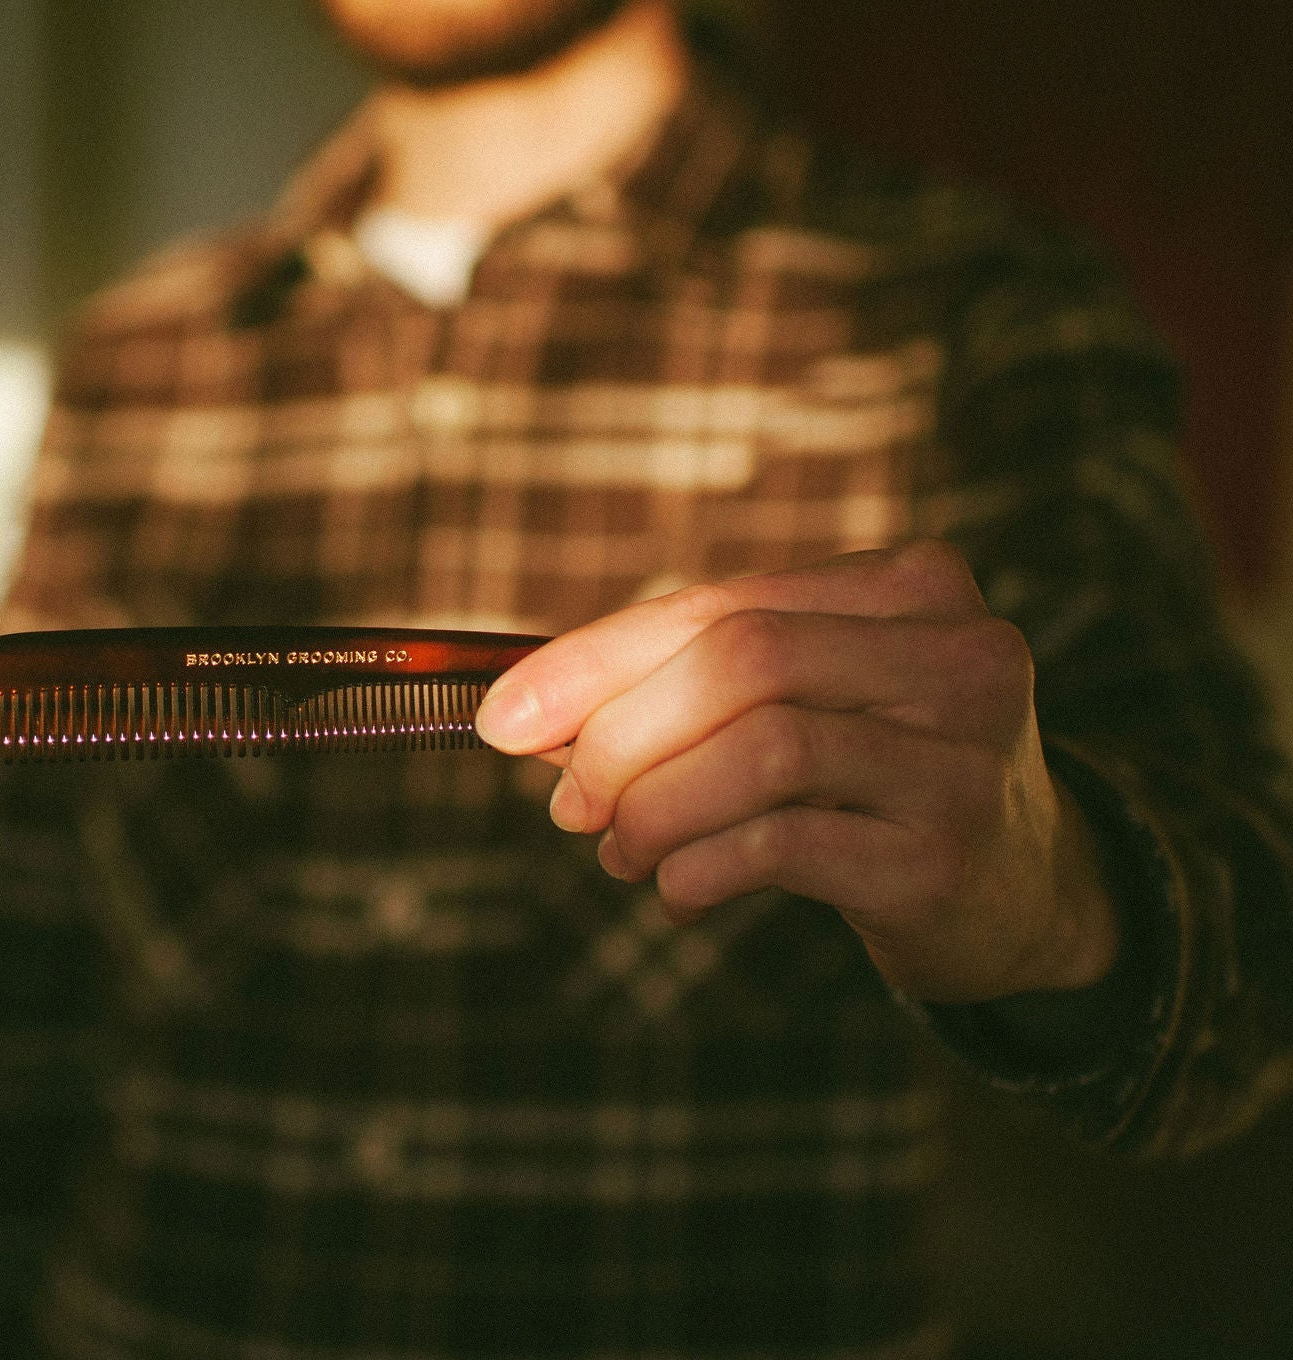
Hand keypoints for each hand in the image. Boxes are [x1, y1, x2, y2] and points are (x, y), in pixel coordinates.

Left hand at [475, 541, 1117, 1003]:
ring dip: (652, 809)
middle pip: (740, 660)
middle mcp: (958, 651)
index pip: (721, 600)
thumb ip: (680, 688)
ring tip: (621, 851)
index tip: (501, 718)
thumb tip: (525, 716)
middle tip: (569, 802)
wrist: (1024, 892)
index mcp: (910, 584)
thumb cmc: (874, 778)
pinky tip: (678, 887)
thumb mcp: (798, 704)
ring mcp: (965, 754)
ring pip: (761, 750)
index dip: (593, 658)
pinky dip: (698, 867)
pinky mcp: (948, 854)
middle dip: (620, 736)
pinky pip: (782, 845)